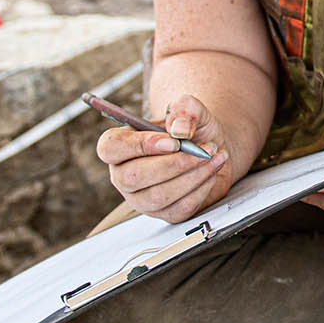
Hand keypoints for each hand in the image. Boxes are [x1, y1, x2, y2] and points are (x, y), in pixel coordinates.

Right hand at [99, 94, 231, 223]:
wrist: (210, 149)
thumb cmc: (191, 129)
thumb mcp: (190, 110)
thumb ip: (184, 109)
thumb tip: (180, 128)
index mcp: (120, 145)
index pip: (111, 148)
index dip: (139, 145)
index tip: (173, 141)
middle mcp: (124, 174)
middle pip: (134, 177)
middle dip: (174, 164)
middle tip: (203, 150)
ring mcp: (142, 198)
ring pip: (159, 196)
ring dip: (193, 176)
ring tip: (213, 157)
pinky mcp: (164, 213)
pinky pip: (180, 208)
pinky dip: (202, 189)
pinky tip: (211, 172)